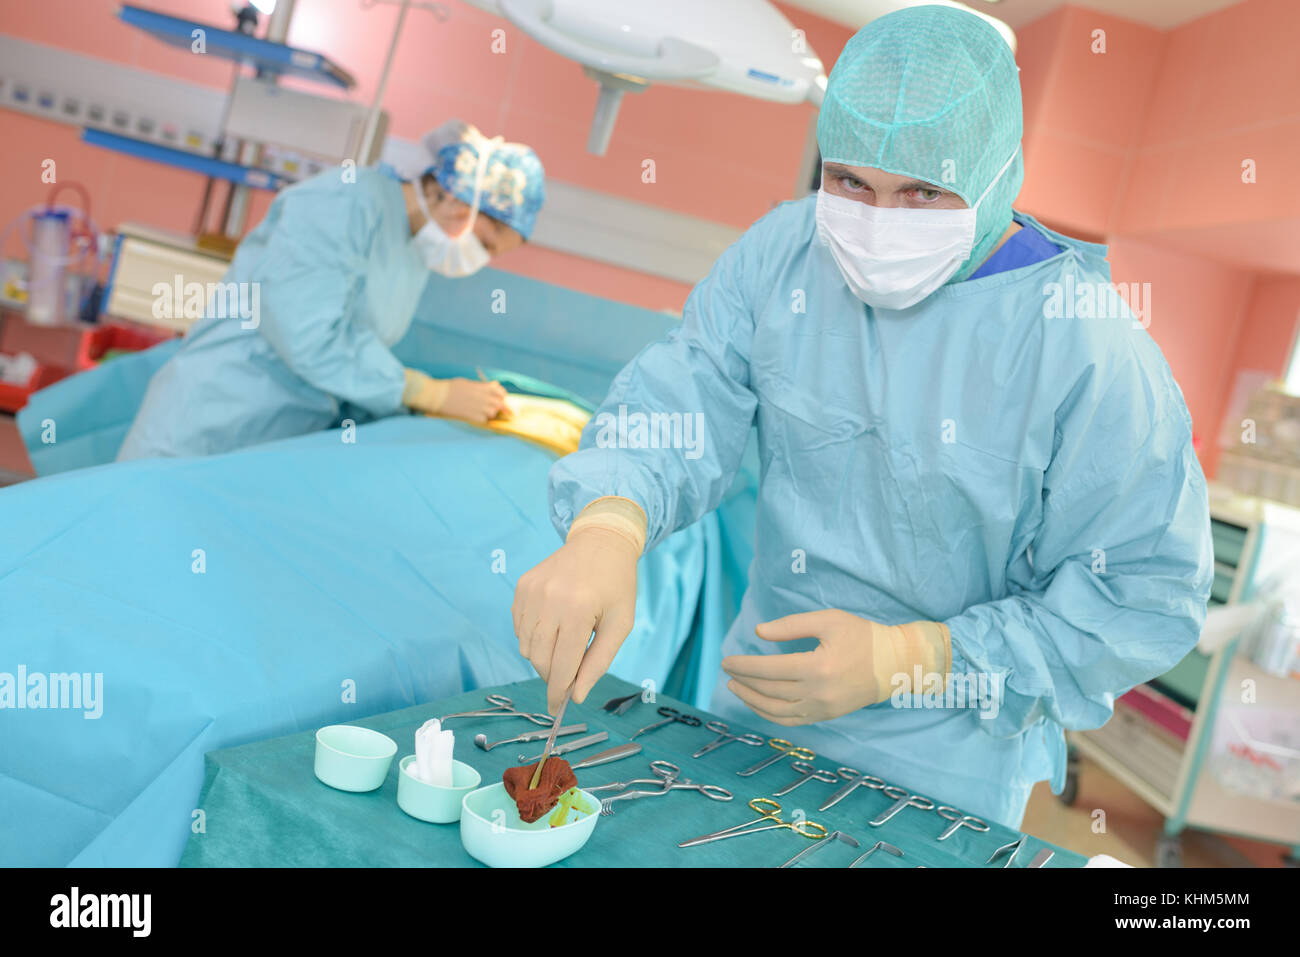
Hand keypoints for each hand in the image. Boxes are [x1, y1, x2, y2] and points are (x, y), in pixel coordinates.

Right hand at [438, 378, 507, 423]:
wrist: (438, 396)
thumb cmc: (450, 388)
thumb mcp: (467, 382)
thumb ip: (481, 386)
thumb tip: (493, 386)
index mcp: (481, 387)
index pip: (500, 391)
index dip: (502, 395)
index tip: (502, 397)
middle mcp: (482, 397)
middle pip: (500, 404)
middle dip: (501, 407)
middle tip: (503, 411)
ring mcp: (478, 407)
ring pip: (493, 413)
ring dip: (490, 413)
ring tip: (483, 411)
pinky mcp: (472, 416)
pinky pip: (484, 420)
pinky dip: (482, 419)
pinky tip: (475, 416)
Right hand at [512, 527, 638, 712]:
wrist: (601, 541)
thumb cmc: (616, 586)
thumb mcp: (620, 625)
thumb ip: (598, 662)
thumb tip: (576, 695)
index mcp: (577, 610)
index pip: (561, 665)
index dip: (559, 691)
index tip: (557, 708)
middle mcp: (549, 599)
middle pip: (540, 659)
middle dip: (552, 676)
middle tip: (568, 676)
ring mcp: (531, 591)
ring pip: (526, 646)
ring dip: (542, 657)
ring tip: (565, 645)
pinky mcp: (522, 586)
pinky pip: (519, 627)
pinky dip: (533, 637)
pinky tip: (553, 626)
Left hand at [721, 610, 948, 725]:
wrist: (895, 664)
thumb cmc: (863, 636)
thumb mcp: (829, 620)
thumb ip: (792, 625)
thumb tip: (759, 632)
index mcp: (818, 667)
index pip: (769, 670)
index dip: (744, 666)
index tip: (727, 661)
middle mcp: (818, 693)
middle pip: (769, 690)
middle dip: (744, 681)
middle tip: (727, 671)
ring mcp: (822, 709)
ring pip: (777, 711)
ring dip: (752, 700)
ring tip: (735, 688)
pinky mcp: (826, 716)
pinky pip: (791, 721)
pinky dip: (769, 715)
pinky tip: (757, 704)